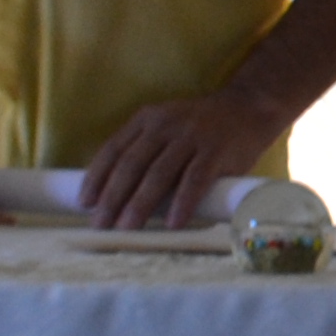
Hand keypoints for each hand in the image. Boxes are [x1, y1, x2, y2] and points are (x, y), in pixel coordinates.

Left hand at [75, 85, 285, 230]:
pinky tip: (173, 222)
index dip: (96, 177)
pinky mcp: (217, 151)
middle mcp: (167, 124)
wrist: (251, 108)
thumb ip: (146, 151)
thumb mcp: (168, 127)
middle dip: (113, 197)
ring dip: (140, 203)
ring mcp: (193, 136)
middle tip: (101, 223)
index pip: (114, 149)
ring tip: (128, 227)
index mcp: (148, 119)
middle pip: (132, 164)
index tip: (84, 203)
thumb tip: (117, 195)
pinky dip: (182, 203)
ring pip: (159, 174)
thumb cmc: (202, 128)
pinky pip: (195, 180)